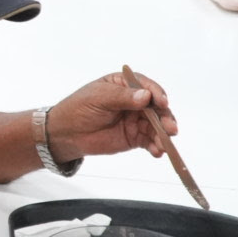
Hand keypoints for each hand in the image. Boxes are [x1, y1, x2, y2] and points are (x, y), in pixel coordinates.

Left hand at [47, 71, 176, 161]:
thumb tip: (145, 96)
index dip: (157, 94)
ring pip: (157, 125)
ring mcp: (136, 119)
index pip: (146, 86)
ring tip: (163, 144)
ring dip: (163, 135)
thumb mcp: (98, 98)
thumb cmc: (79, 109)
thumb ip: (122, 97)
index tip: (163, 103)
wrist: (67, 133)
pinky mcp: (135, 136)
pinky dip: (155, 146)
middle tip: (170, 129)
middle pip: (157, 107)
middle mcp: (135, 101)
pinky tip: (156, 152)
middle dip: (165, 118)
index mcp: (125, 84)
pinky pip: (150, 140)